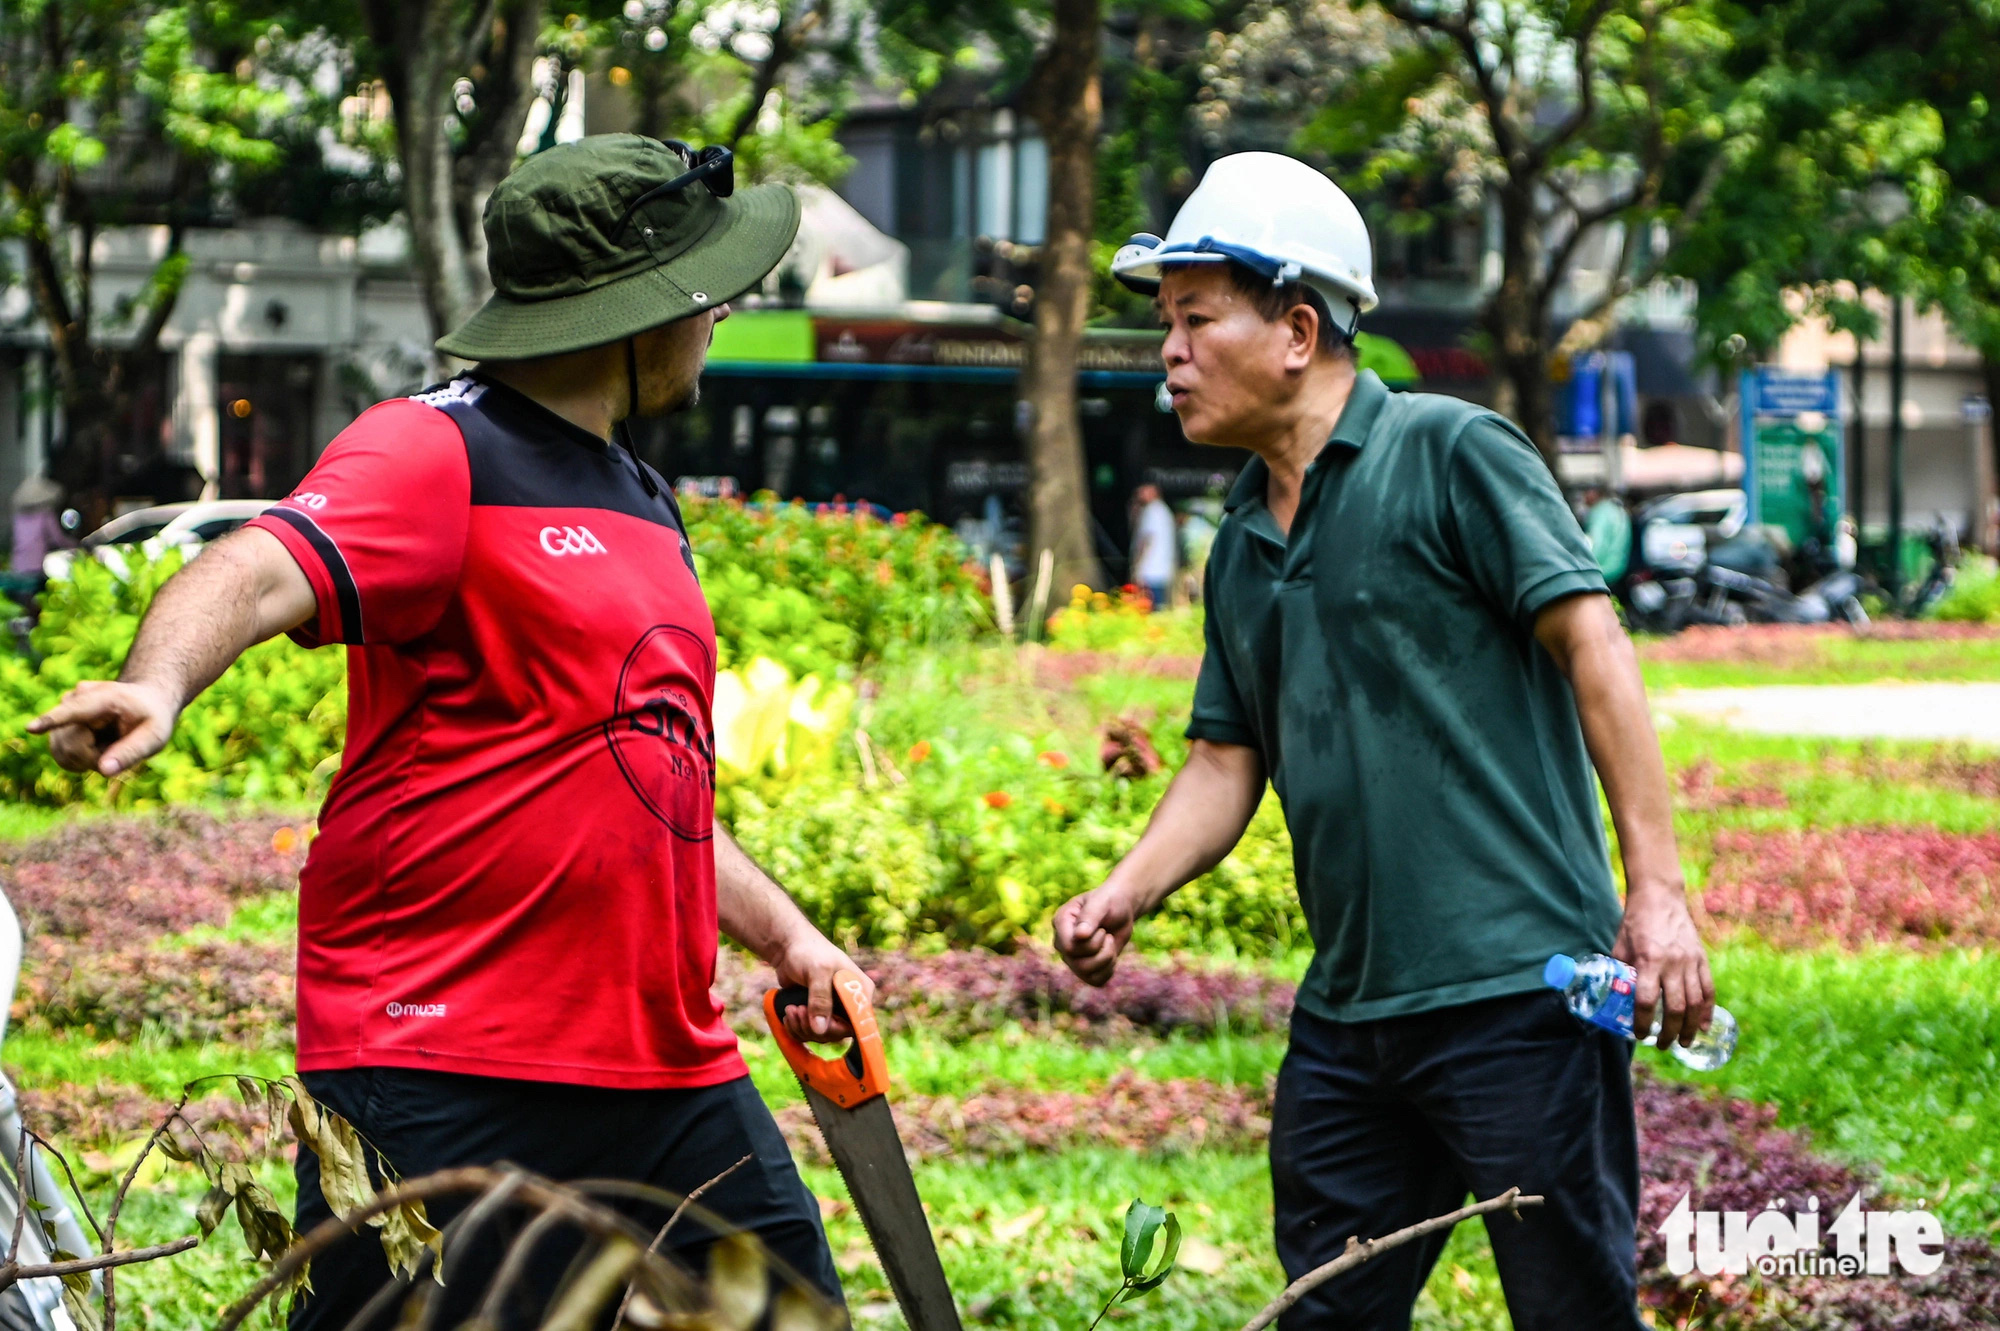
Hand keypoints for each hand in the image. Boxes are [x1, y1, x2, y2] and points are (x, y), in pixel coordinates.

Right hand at [27, 680, 179, 776]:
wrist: (145, 703)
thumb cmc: (152, 718)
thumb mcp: (154, 736)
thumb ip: (131, 752)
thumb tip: (104, 770)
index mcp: (103, 697)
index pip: (73, 712)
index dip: (50, 722)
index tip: (31, 728)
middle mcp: (75, 699)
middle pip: (71, 747)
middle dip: (94, 758)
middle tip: (119, 746)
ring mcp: (64, 711)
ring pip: (64, 753)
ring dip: (88, 759)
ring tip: (110, 743)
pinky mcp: (58, 725)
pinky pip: (62, 755)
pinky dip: (81, 759)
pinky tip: (97, 746)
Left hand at [771, 926, 874, 1044]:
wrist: (789, 948)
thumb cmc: (809, 952)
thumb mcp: (817, 972)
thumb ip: (820, 999)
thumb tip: (820, 1029)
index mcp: (861, 992)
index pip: (858, 1024)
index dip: (836, 1028)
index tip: (817, 1023)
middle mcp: (851, 1003)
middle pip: (837, 1034)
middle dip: (813, 1027)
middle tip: (798, 1010)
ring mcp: (834, 1010)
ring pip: (821, 1035)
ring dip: (802, 1027)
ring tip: (791, 1009)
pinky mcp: (818, 1013)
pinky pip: (810, 1033)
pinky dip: (796, 1028)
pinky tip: (789, 1014)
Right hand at [1052, 881, 1138, 986]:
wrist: (1120, 909)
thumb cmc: (1109, 901)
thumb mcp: (1101, 903)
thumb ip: (1090, 917)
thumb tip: (1080, 936)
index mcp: (1061, 922)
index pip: (1068, 948)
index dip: (1090, 944)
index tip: (1101, 929)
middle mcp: (1062, 942)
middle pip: (1078, 964)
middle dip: (1101, 951)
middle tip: (1106, 935)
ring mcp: (1072, 956)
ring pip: (1086, 973)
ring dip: (1106, 959)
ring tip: (1109, 943)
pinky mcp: (1085, 967)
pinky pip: (1095, 980)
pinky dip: (1108, 970)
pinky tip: (1111, 955)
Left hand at [1613, 884, 1714, 1049]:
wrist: (1660, 897)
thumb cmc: (1635, 922)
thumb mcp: (1620, 946)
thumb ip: (1620, 971)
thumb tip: (1614, 997)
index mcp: (1648, 960)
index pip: (1646, 1001)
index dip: (1643, 1022)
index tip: (1639, 1035)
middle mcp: (1672, 963)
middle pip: (1674, 1008)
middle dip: (1668, 1032)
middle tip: (1661, 1045)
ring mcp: (1690, 962)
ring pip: (1694, 1003)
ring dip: (1690, 1028)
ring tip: (1683, 1043)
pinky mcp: (1701, 959)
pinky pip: (1708, 990)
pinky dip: (1707, 1011)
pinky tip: (1704, 1026)